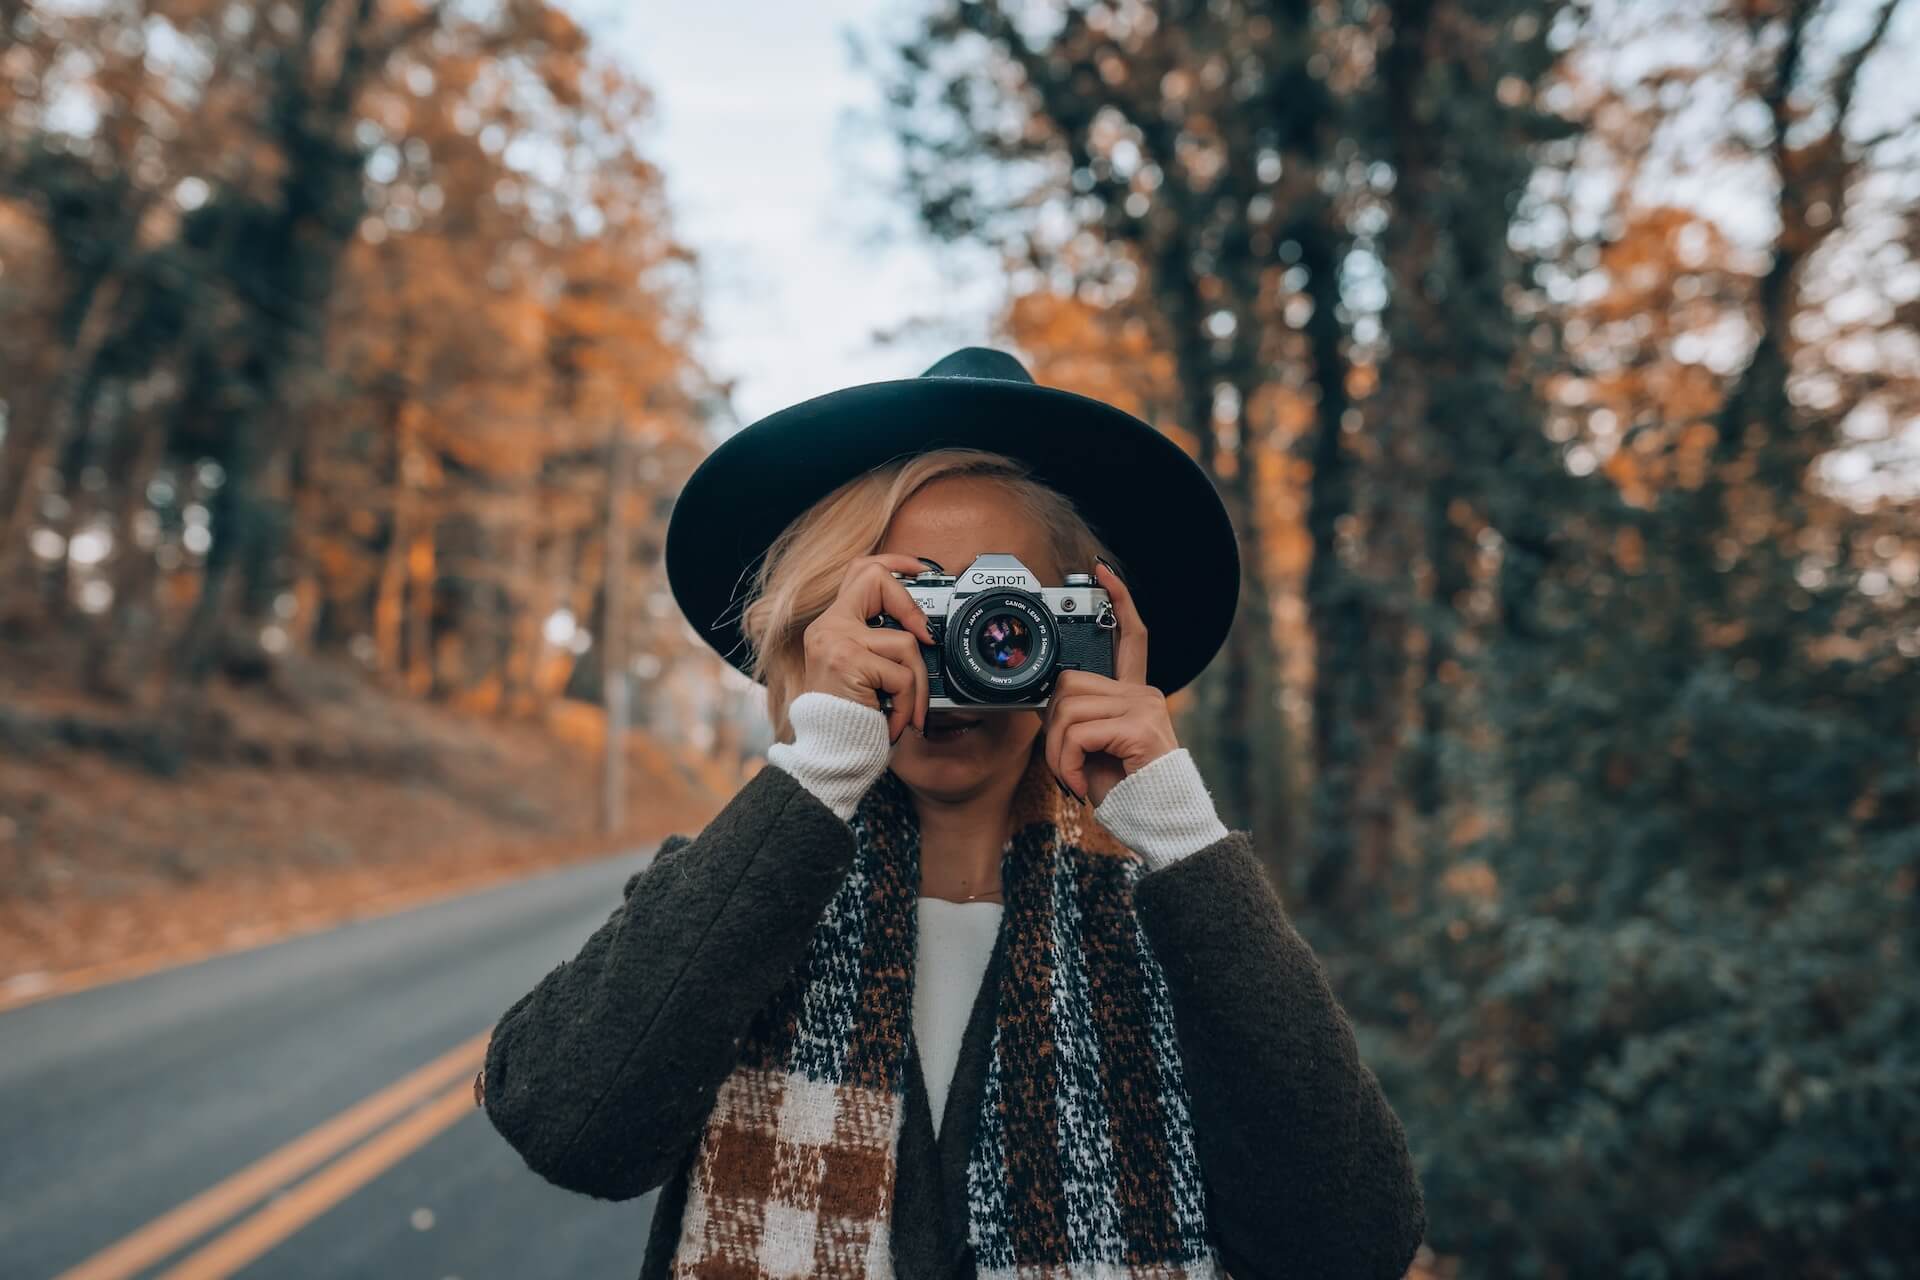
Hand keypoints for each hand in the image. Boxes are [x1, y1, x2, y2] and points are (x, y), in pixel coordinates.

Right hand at [799, 552, 935, 743]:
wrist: (829, 756)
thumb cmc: (850, 721)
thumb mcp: (864, 675)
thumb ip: (879, 646)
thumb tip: (924, 631)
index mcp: (831, 626)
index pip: (860, 570)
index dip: (894, 563)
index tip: (921, 570)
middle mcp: (828, 627)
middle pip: (874, 578)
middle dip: (910, 604)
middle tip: (925, 637)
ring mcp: (836, 642)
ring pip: (904, 642)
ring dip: (916, 686)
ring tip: (906, 712)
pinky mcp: (849, 662)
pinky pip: (902, 675)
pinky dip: (909, 704)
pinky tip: (897, 722)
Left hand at [1040, 558, 1178, 806]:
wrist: (1158, 823)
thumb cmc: (1126, 790)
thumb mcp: (1094, 746)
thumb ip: (1080, 717)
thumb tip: (1049, 702)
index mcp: (1134, 694)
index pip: (1131, 634)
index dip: (1118, 598)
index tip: (1102, 569)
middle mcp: (1144, 693)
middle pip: (1070, 683)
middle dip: (1051, 727)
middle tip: (1064, 760)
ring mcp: (1144, 707)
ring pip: (1067, 710)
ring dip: (1057, 752)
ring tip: (1074, 776)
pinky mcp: (1139, 728)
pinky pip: (1077, 734)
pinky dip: (1067, 764)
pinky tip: (1081, 783)